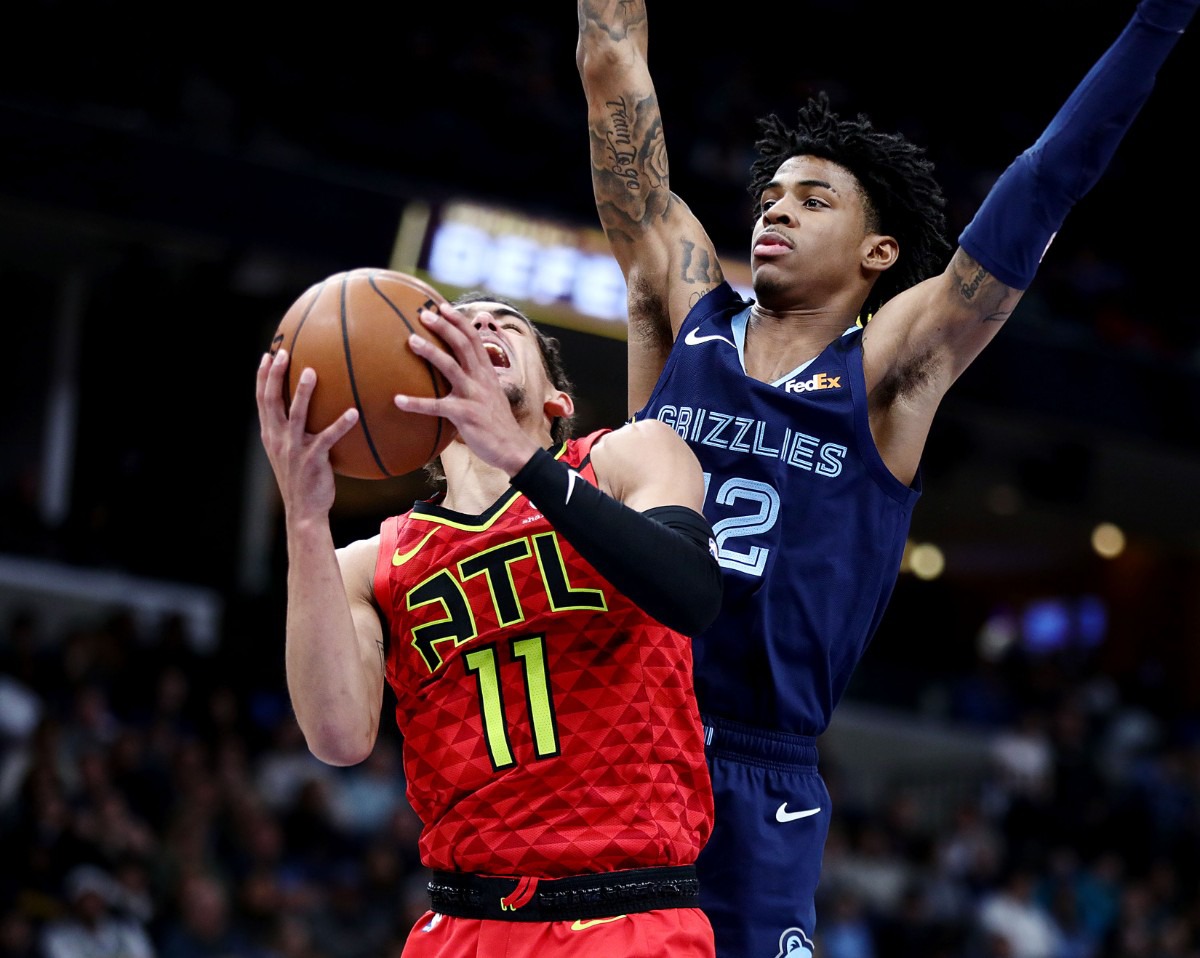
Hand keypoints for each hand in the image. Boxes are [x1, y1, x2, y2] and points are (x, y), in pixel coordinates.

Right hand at [255, 348, 358, 517]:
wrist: (304, 511)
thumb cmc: (302, 480)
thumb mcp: (290, 453)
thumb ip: (294, 431)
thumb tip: (309, 411)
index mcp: (270, 435)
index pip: (262, 400)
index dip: (262, 377)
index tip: (267, 355)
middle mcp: (278, 438)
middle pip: (271, 400)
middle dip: (275, 375)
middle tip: (284, 352)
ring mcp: (293, 448)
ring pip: (296, 414)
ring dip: (302, 392)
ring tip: (312, 372)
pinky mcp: (313, 459)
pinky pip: (328, 437)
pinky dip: (341, 424)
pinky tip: (354, 412)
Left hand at [396, 302, 538, 475]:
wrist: (512, 448)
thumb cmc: (497, 422)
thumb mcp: (490, 395)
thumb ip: (476, 380)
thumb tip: (458, 373)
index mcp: (487, 372)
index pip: (474, 338)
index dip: (458, 321)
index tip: (442, 307)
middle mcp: (481, 379)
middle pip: (462, 344)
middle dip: (444, 326)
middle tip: (423, 315)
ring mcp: (474, 395)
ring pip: (450, 367)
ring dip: (430, 352)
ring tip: (410, 341)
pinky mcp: (465, 415)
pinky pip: (436, 406)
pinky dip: (416, 403)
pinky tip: (398, 400)